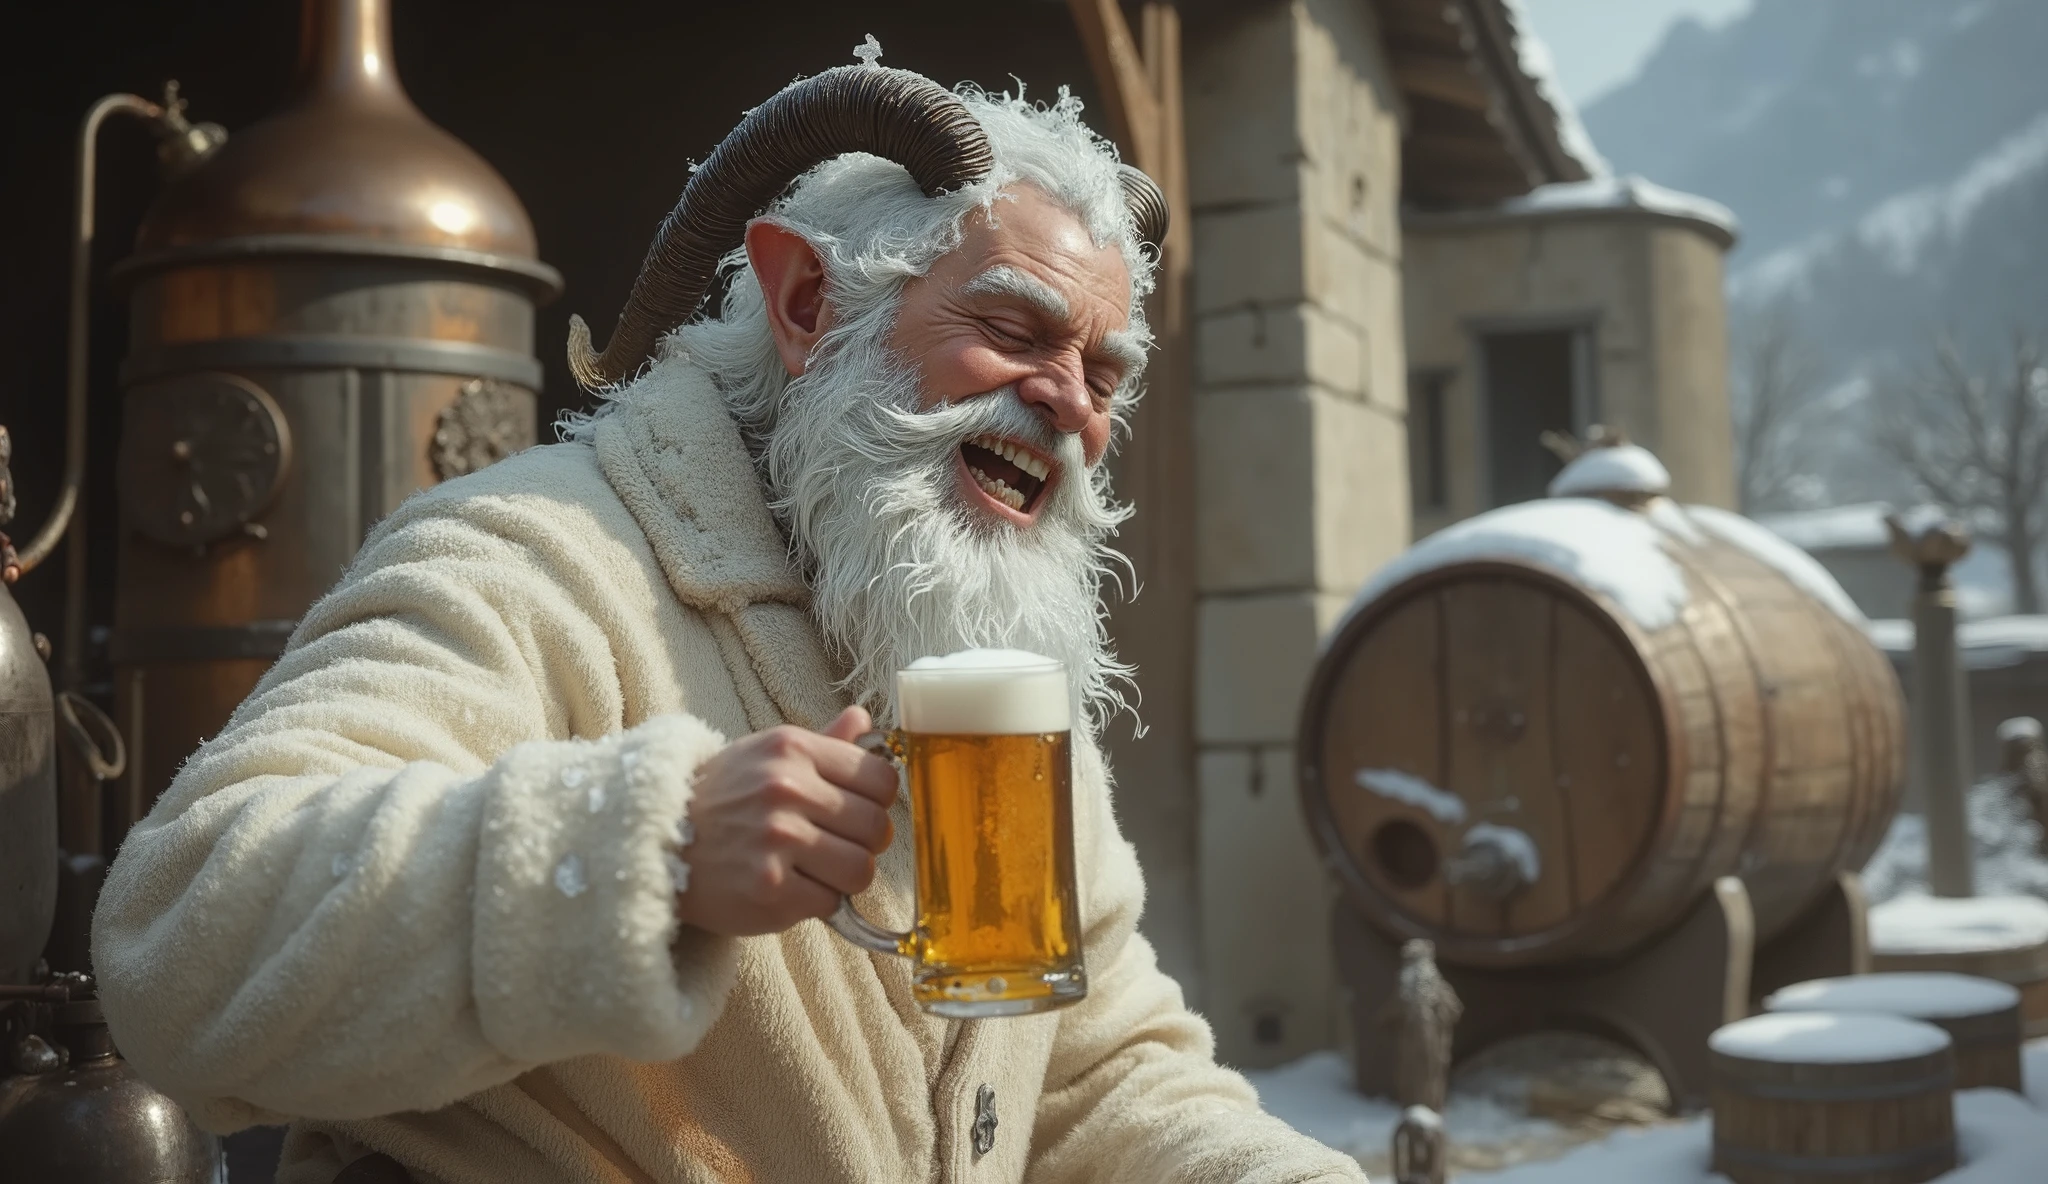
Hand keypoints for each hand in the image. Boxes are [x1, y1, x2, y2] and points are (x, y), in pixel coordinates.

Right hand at [674, 706, 897, 936]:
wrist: (654, 841)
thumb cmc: (718, 799)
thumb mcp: (764, 755)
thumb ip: (822, 743)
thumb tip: (864, 719)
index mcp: (792, 749)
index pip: (881, 779)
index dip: (876, 802)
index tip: (856, 812)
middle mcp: (787, 789)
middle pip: (877, 828)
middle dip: (863, 844)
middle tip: (834, 847)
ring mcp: (778, 840)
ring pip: (861, 869)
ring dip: (843, 878)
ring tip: (813, 870)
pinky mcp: (770, 889)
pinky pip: (830, 903)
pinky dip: (815, 903)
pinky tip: (788, 889)